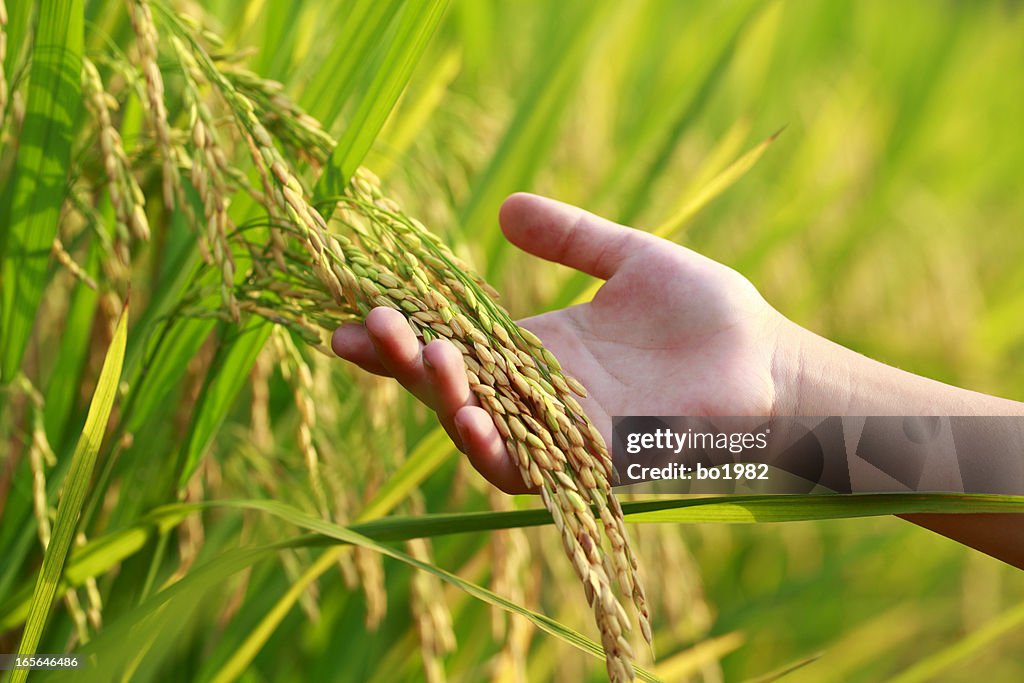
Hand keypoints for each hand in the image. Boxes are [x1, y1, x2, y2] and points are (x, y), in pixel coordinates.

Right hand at [331, 193, 793, 492]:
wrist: (770, 362)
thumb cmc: (706, 314)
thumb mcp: (628, 260)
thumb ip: (571, 237)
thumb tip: (505, 210)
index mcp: (538, 350)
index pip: (452, 345)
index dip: (400, 336)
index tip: (349, 314)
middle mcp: (538, 396)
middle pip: (450, 388)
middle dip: (404, 362)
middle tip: (374, 327)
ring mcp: (562, 432)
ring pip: (479, 429)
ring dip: (442, 399)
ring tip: (423, 360)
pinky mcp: (593, 463)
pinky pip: (530, 468)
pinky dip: (493, 448)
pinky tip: (468, 417)